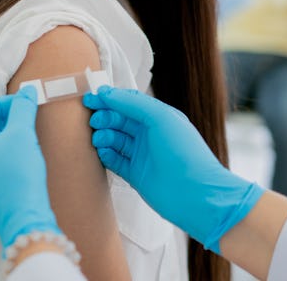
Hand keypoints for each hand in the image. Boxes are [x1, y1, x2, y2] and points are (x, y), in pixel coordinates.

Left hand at [0, 87, 60, 249]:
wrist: (23, 219)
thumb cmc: (18, 176)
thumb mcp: (21, 134)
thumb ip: (22, 108)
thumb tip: (27, 92)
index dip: (2, 103)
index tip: (21, 103)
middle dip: (0, 121)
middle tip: (22, 118)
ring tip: (20, 137)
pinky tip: (14, 159)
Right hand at [84, 86, 263, 253]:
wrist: (196, 195)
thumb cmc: (184, 152)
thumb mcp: (160, 118)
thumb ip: (132, 103)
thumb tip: (106, 92)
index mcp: (158, 117)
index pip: (128, 102)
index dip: (109, 99)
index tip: (90, 98)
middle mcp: (150, 134)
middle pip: (119, 120)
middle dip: (104, 117)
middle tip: (94, 121)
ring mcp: (143, 155)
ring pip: (115, 139)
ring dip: (103, 136)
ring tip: (98, 138)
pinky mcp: (136, 174)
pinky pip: (115, 160)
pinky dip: (106, 155)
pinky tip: (102, 152)